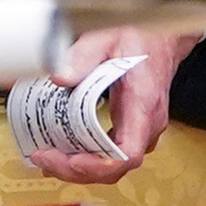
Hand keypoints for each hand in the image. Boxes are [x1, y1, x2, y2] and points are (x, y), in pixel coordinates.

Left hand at [13, 30, 186, 184]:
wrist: (163, 35)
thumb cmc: (140, 36)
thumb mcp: (108, 37)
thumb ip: (83, 55)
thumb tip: (58, 77)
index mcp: (143, 105)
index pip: (129, 153)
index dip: (99, 166)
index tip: (71, 160)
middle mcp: (146, 124)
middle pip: (115, 167)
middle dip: (77, 170)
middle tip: (43, 157)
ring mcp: (141, 129)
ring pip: (113, 164)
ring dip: (80, 168)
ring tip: (47, 157)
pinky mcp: (132, 128)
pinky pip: (111, 152)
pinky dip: (87, 157)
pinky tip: (64, 151)